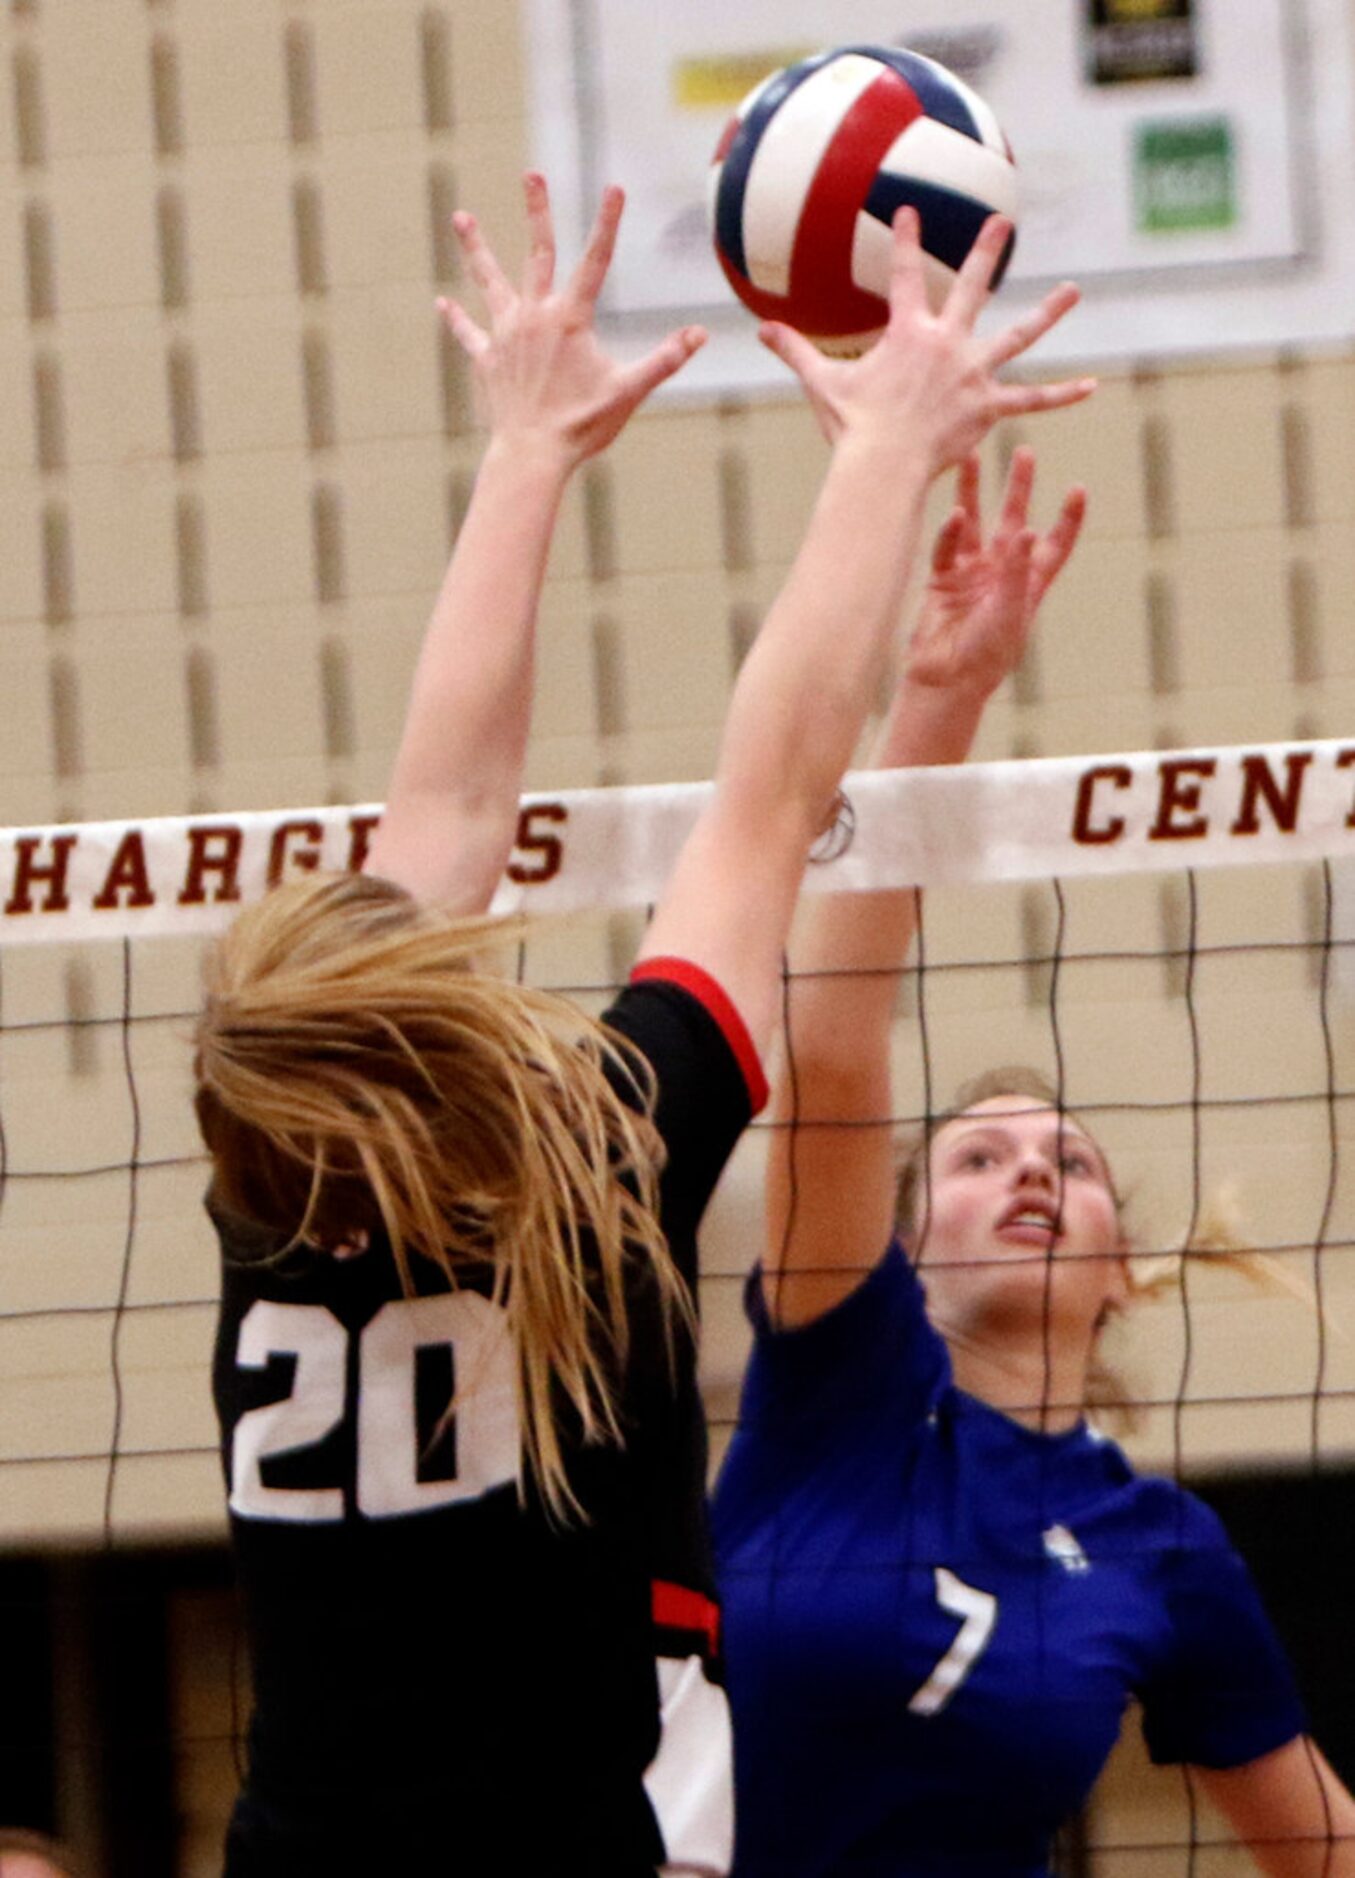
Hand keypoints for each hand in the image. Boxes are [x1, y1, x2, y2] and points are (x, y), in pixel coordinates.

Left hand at [439, 172, 705, 468]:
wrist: (532, 454)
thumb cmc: (582, 426)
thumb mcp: (629, 391)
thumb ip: (665, 360)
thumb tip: (700, 335)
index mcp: (570, 319)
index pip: (595, 260)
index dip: (607, 223)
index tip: (615, 188)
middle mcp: (535, 316)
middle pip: (538, 253)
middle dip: (537, 211)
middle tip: (531, 175)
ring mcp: (507, 335)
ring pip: (490, 281)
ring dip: (476, 249)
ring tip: (462, 218)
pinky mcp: (488, 359)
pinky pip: (470, 333)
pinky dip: (457, 319)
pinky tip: (442, 303)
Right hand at [757, 211, 1094, 474]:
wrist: (882, 465)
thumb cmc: (852, 429)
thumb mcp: (821, 385)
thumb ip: (794, 351)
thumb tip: (759, 331)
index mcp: (908, 334)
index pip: (906, 276)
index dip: (907, 241)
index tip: (911, 211)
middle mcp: (947, 344)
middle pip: (972, 288)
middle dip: (985, 250)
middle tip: (1002, 221)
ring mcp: (972, 374)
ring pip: (1017, 337)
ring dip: (1048, 313)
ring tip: (1072, 292)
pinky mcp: (988, 407)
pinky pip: (1032, 400)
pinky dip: (1062, 396)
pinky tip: (1092, 386)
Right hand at [904, 447, 1085, 698]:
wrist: (947, 680)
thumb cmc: (988, 654)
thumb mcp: (1011, 611)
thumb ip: (1016, 570)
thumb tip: (1025, 529)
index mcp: (1029, 582)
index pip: (1054, 543)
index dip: (1068, 519)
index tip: (1078, 490)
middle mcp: (1001, 571)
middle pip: (1013, 519)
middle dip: (1019, 487)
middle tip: (1025, 452)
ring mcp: (970, 573)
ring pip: (974, 523)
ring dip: (973, 492)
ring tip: (973, 457)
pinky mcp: (942, 580)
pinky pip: (946, 548)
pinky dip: (948, 532)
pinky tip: (953, 514)